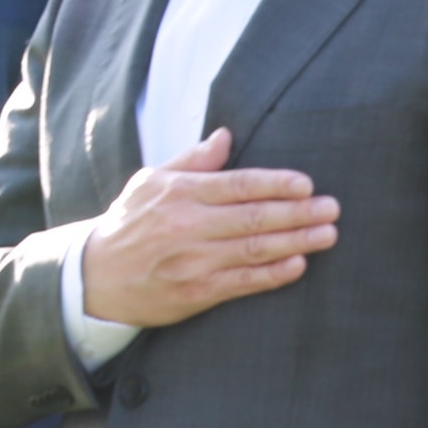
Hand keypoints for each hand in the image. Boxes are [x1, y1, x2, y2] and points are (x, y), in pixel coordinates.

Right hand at [75, 130, 337, 328]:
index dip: (275, 184)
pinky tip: (298, 264)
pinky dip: (273, 274)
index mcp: (180, 193)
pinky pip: (243, 281)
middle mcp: (187, 226)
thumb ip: (192, 160)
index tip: (306, 184)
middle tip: (332, 208)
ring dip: (296, 241)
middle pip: (253, 217)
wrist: (96, 276)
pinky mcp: (197, 292)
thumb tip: (226, 136)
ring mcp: (193, 261)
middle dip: (297, 212)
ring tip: (327, 234)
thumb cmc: (129, 223)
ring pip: (254, 250)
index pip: (237, 185)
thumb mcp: (150, 181)